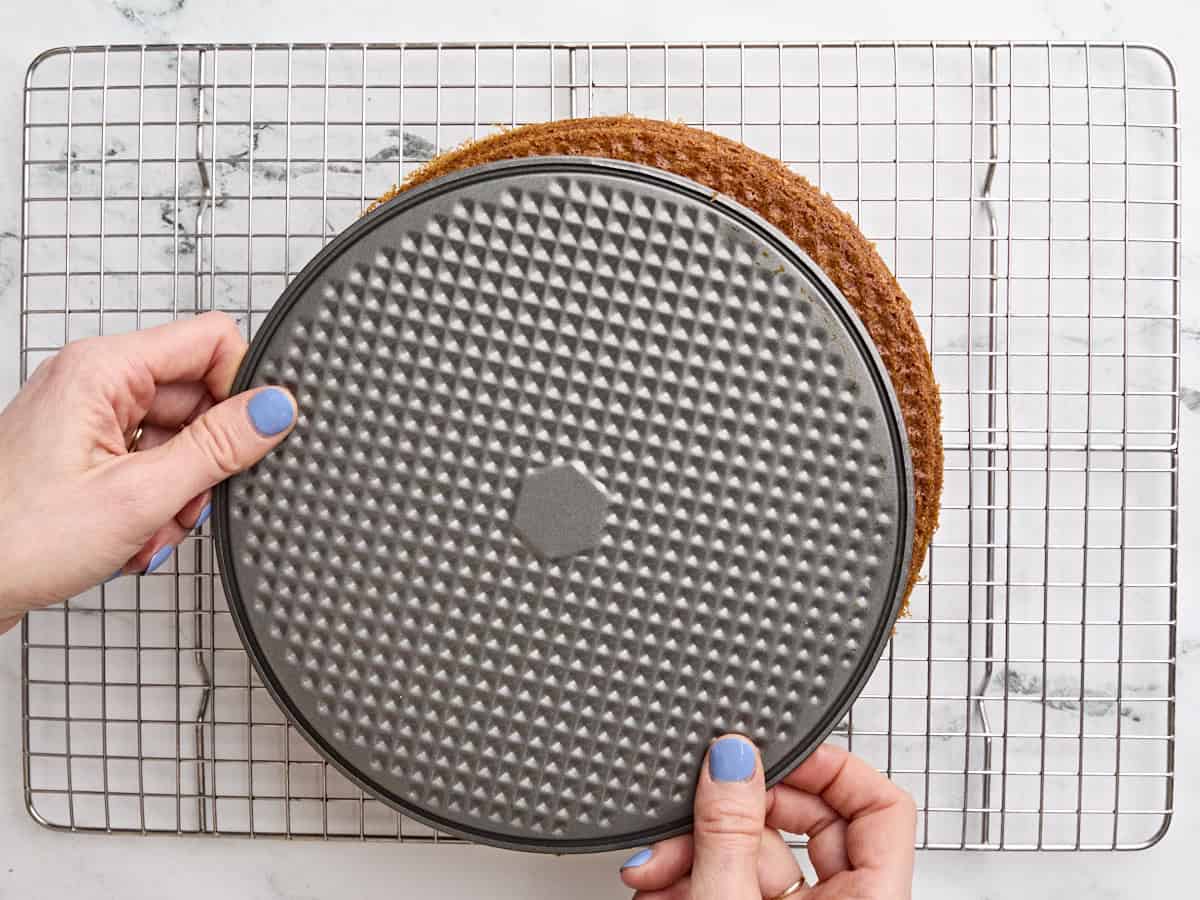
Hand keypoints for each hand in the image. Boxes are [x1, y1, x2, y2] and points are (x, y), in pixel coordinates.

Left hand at [0, 312, 295, 632]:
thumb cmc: (13, 539)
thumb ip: (218, 448)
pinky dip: (154, 502)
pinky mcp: (83, 454)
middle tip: (186, 501)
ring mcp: (86, 419)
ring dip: (179, 491)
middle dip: (206, 459)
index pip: (211, 341)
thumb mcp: (139, 495)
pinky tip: (133, 535)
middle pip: (197, 398)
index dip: (241, 389)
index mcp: (102, 369)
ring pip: (177, 438)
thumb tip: (274, 409)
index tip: (249, 438)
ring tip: (150, 528)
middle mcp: (93, 383)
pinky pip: (149, 463)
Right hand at [619, 738, 915, 898]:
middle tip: (696, 807)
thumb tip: (731, 759)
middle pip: (806, 821)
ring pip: (756, 852)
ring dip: (695, 847)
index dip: (831, 766)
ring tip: (655, 862)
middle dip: (733, 811)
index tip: (774, 750)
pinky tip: (658, 881)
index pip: (881, 805)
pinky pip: (732, 880)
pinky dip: (691, 874)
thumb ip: (728, 834)